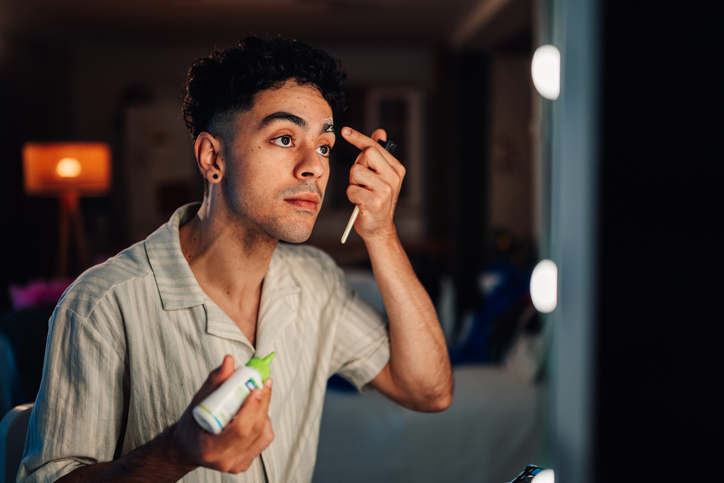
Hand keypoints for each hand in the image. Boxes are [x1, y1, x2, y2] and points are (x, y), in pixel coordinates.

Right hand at [169, 355, 273, 473]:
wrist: (188, 448)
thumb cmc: (192, 424)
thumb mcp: (198, 402)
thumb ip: (215, 381)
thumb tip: (230, 361)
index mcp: (210, 448)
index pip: (239, 429)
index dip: (251, 407)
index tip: (257, 386)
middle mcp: (226, 461)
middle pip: (254, 429)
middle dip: (262, 402)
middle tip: (264, 382)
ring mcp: (238, 464)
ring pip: (263, 433)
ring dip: (263, 410)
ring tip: (256, 394)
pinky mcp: (246, 462)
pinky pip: (264, 438)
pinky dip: (263, 421)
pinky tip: (255, 411)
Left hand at [342, 127, 405, 242]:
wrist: (379, 228)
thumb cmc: (376, 200)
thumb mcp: (380, 176)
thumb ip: (379, 155)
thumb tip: (380, 132)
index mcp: (396, 169)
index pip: (374, 147)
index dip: (358, 138)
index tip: (344, 130)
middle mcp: (394, 177)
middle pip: (365, 155)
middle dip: (357, 166)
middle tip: (362, 181)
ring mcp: (385, 190)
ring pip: (356, 172)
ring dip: (353, 183)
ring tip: (362, 192)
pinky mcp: (375, 202)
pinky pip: (352, 189)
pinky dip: (352, 196)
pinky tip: (360, 203)